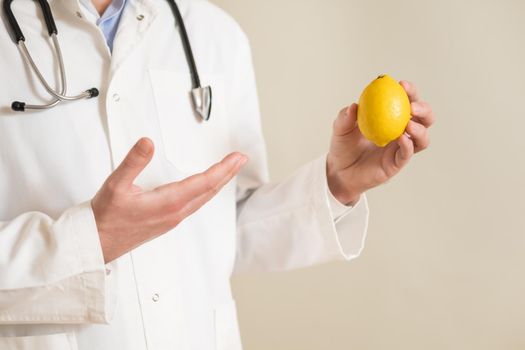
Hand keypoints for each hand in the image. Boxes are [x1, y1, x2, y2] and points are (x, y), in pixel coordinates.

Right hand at [92, 138, 246, 262]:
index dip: (223, 169)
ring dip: (219, 182)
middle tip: (240, 159)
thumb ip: (133, 163)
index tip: (236, 158)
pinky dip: (206, 191)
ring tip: (229, 170)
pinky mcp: (168, 221)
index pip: (203, 183)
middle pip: (209, 191)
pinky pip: (195, 204)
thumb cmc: (105, 218)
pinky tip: (206, 187)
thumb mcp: (115, 186)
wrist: (97, 244)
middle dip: (227, 173)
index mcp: (168, 203)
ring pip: (203, 198)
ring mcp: (173, 219)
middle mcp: (175, 213)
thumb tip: (147, 143)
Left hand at [327, 81, 434, 204]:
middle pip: (424, 119)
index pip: (407, 101)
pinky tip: (401, 138)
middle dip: (424, 109)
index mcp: (391, 117)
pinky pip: (407, 154)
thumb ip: (345, 117)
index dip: (409, 91)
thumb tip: (354, 106)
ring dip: (420, 129)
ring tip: (409, 124)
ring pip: (422, 139)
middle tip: (412, 106)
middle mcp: (400, 132)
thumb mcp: (340, 128)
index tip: (402, 84)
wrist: (338, 170)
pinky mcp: (396, 164)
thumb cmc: (342, 146)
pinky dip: (408, 145)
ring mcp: (400, 149)